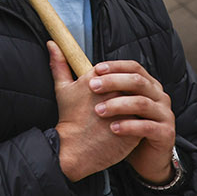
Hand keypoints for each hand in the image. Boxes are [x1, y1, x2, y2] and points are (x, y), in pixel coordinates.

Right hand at [50, 41, 139, 181]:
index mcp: (98, 79)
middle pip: (130, 85)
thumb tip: (52, 44)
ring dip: (136, 106)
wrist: (75, 151)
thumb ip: (60, 64)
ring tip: (126, 116)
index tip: (106, 93)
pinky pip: (144, 119)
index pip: (115, 72)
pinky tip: (130, 126)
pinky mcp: (135, 125)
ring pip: (140, 100)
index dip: (113, 82)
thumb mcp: (63, 89)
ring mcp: (126, 108)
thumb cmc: (69, 119)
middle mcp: (115, 91)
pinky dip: (140, 121)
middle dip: (126, 93)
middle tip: (117, 106)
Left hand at [88, 58, 176, 183]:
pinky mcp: (165, 133)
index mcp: (148, 85)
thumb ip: (90, 81)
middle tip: (92, 87)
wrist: (145, 158)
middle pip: (138, 81)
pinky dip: (128, 126)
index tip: (96, 69)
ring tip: (98, 110)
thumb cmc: (126, 126)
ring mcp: (164, 114)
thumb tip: (58, 50)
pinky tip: (112, 128)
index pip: (134, 67)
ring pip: (142, 103)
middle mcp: (159, 96)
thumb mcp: (110, 102)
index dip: (115, 66)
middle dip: (113, 82)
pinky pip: (147, 126)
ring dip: (118, 105)